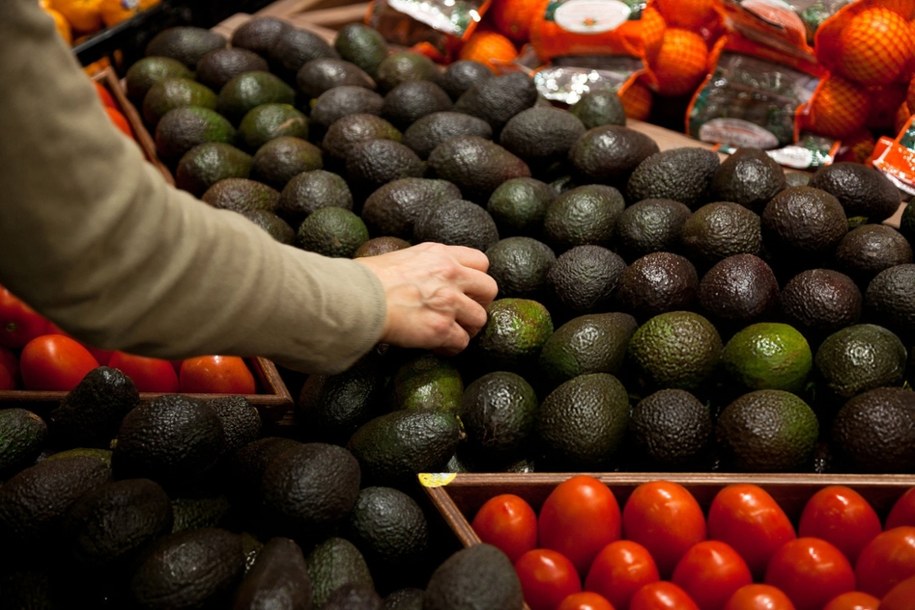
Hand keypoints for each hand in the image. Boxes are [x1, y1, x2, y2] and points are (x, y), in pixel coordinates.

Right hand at [355, 242, 497, 354]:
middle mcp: (450, 274)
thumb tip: (413, 276)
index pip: (480, 261)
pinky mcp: (441, 328)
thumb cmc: (364, 279)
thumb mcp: (399, 258)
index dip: (476, 278)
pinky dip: (452, 348)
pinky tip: (439, 347)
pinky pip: (462, 342)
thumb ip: (419, 265)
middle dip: (480, 303)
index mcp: (440, 254)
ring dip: (467, 328)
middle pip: (489, 289)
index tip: (467, 288)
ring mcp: (449, 302)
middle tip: (464, 312)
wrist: (356, 297)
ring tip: (452, 333)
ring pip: (480, 319)